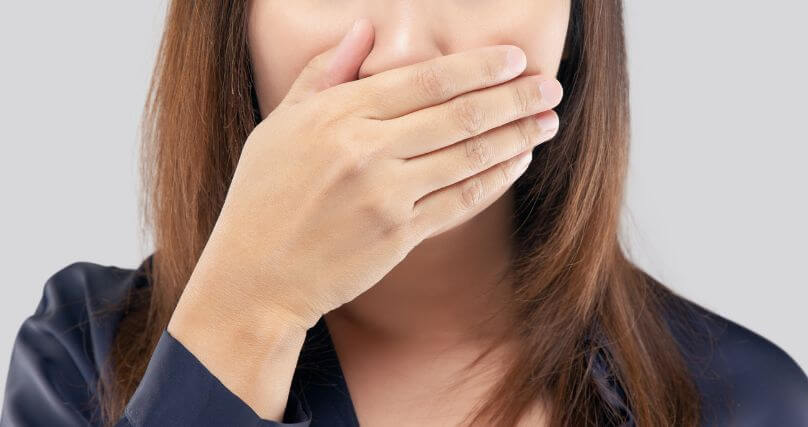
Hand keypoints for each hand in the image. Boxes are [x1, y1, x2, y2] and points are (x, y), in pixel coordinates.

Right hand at [175, 17, 563, 333]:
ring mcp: (386, 196)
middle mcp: (366, 151)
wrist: (256, 276)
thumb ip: (324, 72)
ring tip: (547, 122)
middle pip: (460, 114)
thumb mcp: (281, 124)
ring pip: (469, 157)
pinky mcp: (400, 236)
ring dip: (517, 136)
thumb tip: (364, 28)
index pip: (426, 79)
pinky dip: (496, 179)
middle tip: (550, 87)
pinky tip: (518, 162)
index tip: (516, 58)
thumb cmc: (263, 196)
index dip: (480, 67)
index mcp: (338, 114)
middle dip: (514, 98)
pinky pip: (462, 201)